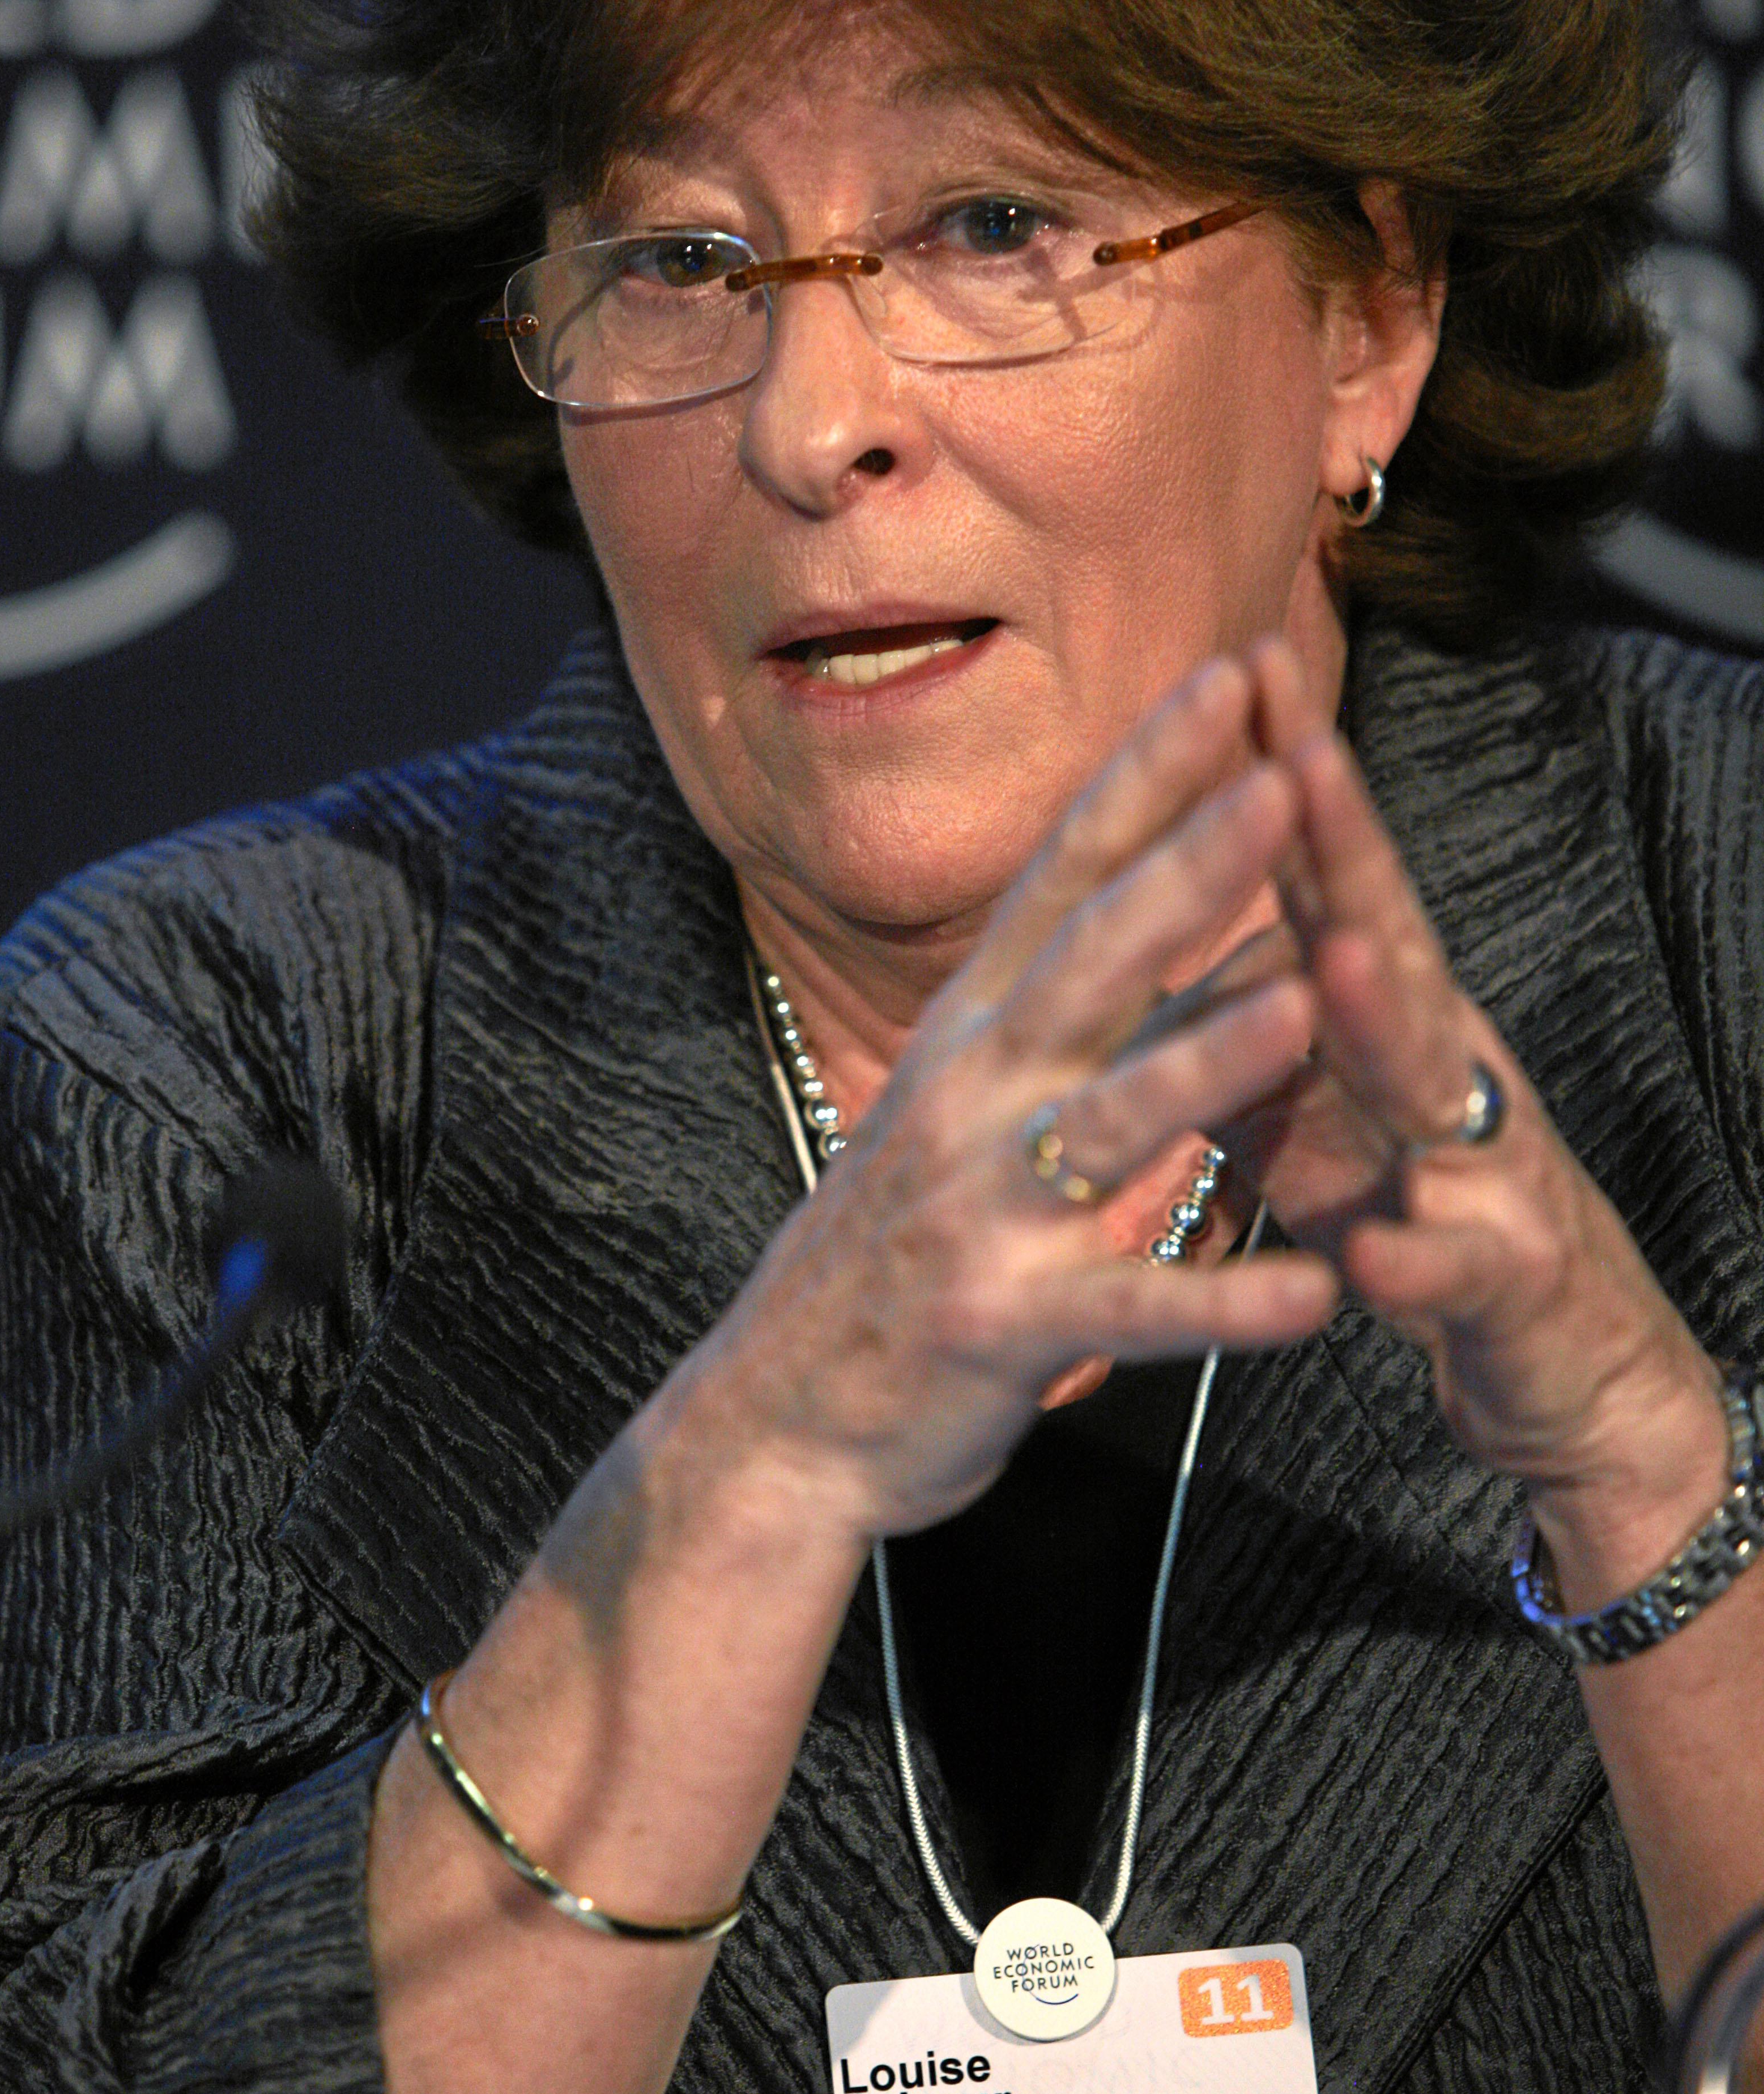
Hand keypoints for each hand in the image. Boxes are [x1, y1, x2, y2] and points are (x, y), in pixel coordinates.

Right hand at [711, 659, 1338, 1544]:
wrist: (778, 1416)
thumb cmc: (898, 1248)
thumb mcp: (962, 1100)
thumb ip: (1055, 1008)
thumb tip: (1165, 898)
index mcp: (971, 1033)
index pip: (1063, 875)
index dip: (1145, 773)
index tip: (1231, 677)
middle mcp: (970, 1099)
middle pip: (1090, 965)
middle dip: (1189, 871)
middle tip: (1285, 781)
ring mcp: (980, 1212)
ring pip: (1109, 1123)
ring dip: (1208, 1061)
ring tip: (1308, 1002)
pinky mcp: (999, 1328)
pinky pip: (1128, 1313)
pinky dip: (1222, 1306)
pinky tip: (1316, 1297)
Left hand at [1230, 638, 1724, 1561]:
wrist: (1563, 1372)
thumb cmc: (1422, 1217)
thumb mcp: (1324, 1111)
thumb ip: (1257, 1026)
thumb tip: (1175, 933)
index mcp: (1392, 1022)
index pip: (1329, 879)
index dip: (1288, 778)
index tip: (1244, 666)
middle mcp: (1447, 1068)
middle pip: (1396, 939)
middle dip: (1350, 849)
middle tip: (1302, 750)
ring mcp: (1488, 1169)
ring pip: (1436, 1086)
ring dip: (1388, 1023)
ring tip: (1338, 960)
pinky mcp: (1504, 1287)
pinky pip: (1455, 1269)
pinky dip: (1418, 1260)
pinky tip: (1383, 1254)